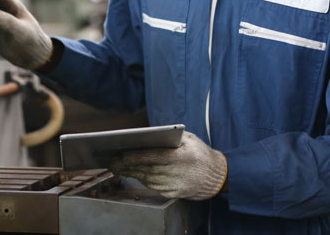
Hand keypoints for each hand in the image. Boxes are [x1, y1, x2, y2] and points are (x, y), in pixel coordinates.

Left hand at [110, 131, 226, 200]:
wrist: (216, 176)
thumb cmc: (201, 153)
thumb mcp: (189, 139)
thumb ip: (170, 137)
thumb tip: (146, 137)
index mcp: (182, 156)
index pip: (152, 156)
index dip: (134, 156)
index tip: (120, 153)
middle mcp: (177, 172)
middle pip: (146, 169)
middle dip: (127, 165)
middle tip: (112, 160)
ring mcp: (175, 185)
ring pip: (147, 178)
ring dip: (131, 172)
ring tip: (118, 166)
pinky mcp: (173, 193)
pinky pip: (152, 185)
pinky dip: (141, 178)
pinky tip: (133, 172)